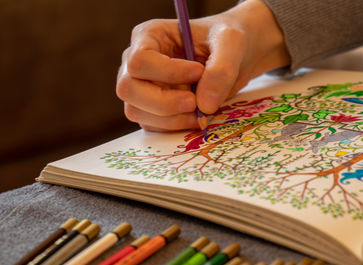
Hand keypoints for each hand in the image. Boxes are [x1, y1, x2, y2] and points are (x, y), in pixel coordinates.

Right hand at [116, 0, 289, 130]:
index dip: (167, 73)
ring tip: (200, 110)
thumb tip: (204, 105)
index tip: (199, 72)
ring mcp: (140, 88)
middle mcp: (136, 63)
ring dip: (170, 118)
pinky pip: (150, 125)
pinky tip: (196, 117)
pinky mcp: (149, 109)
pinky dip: (174, 126)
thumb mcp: (231, 42)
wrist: (231, 57)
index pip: (139, 61)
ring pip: (136, 111)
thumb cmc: (225, 41)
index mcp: (148, 36)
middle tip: (195, 103)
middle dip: (164, 102)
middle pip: (128, 89)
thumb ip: (221, 69)